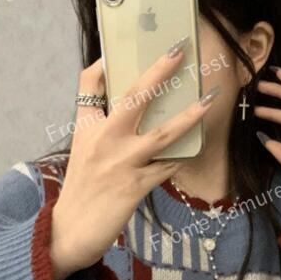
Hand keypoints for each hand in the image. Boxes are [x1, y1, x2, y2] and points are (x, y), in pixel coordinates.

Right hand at [50, 47, 215, 279]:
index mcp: (87, 127)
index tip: (123, 49)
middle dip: (159, 71)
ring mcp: (120, 162)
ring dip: (189, 115)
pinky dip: (182, 156)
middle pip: (133, 96)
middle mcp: (103, 139)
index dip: (105, 62)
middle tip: (179, 51)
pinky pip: (167, 166)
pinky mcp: (135, 186)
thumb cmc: (81, 189)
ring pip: (162, 133)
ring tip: (210, 100)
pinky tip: (195, 148)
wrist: (70, 230)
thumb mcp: (81, 150)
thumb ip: (99, 126)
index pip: (89, 83)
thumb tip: (128, 108)